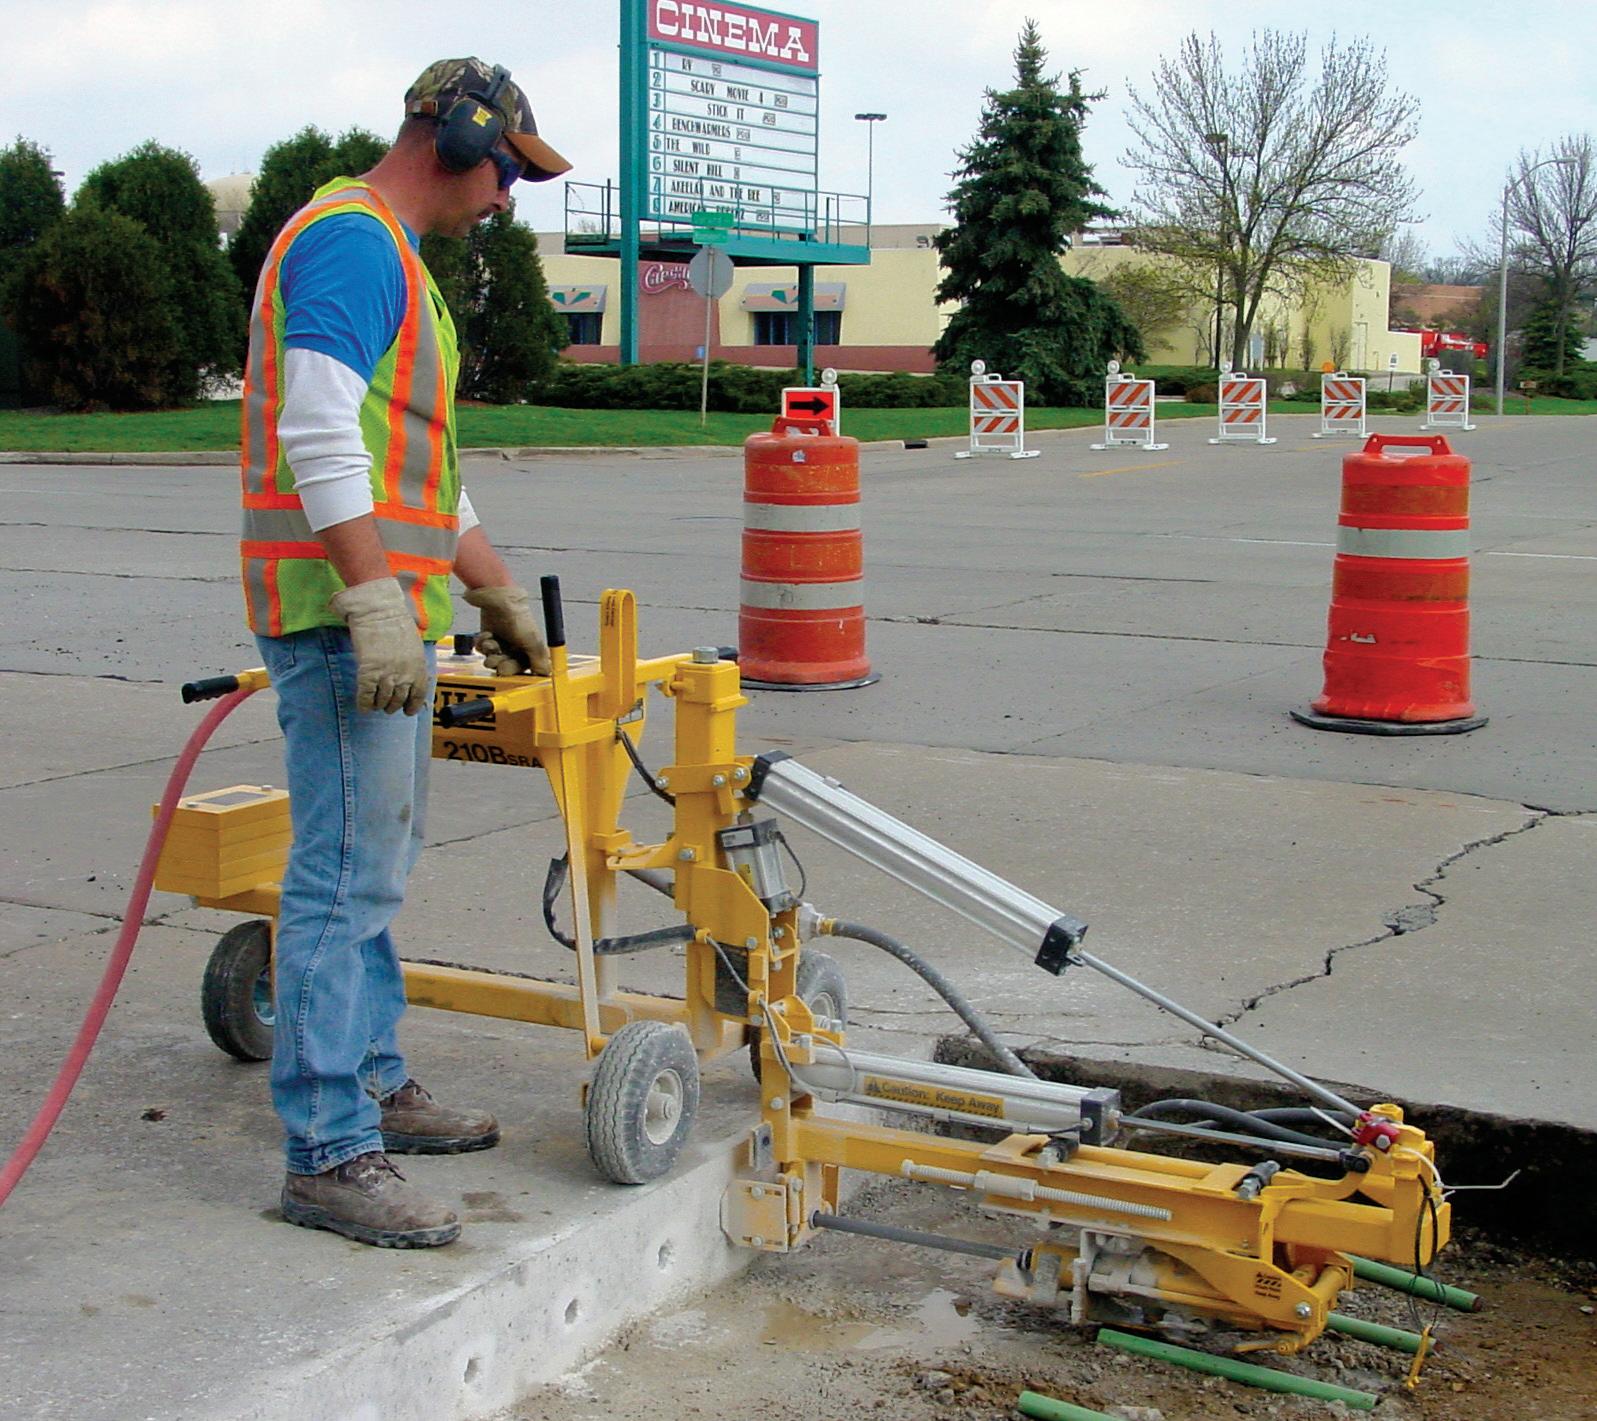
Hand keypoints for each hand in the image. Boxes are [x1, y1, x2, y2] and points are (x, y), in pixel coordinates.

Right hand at [329, 578, 428, 714]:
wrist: (378, 611)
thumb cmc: (396, 623)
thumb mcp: (414, 646)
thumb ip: (413, 664)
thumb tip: (410, 678)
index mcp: (418, 668)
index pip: (417, 696)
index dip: (411, 706)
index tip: (407, 711)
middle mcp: (404, 676)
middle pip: (398, 701)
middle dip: (392, 706)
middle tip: (386, 705)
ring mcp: (386, 675)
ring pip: (382, 701)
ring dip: (378, 705)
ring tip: (374, 703)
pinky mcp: (368, 672)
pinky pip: (366, 696)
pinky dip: (364, 703)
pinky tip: (363, 705)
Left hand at [463, 584, 551, 675]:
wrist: (497, 597)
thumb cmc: (517, 615)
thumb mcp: (532, 640)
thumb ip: (539, 660)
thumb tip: (545, 675)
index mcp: (529, 649)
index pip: (524, 668)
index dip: (515, 672)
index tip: (508, 670)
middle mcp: (515, 647)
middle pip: (506, 666)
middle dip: (500, 664)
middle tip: (496, 661)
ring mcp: (501, 642)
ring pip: (492, 659)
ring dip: (490, 653)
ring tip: (491, 643)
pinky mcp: (487, 637)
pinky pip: (481, 650)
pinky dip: (482, 644)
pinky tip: (487, 635)